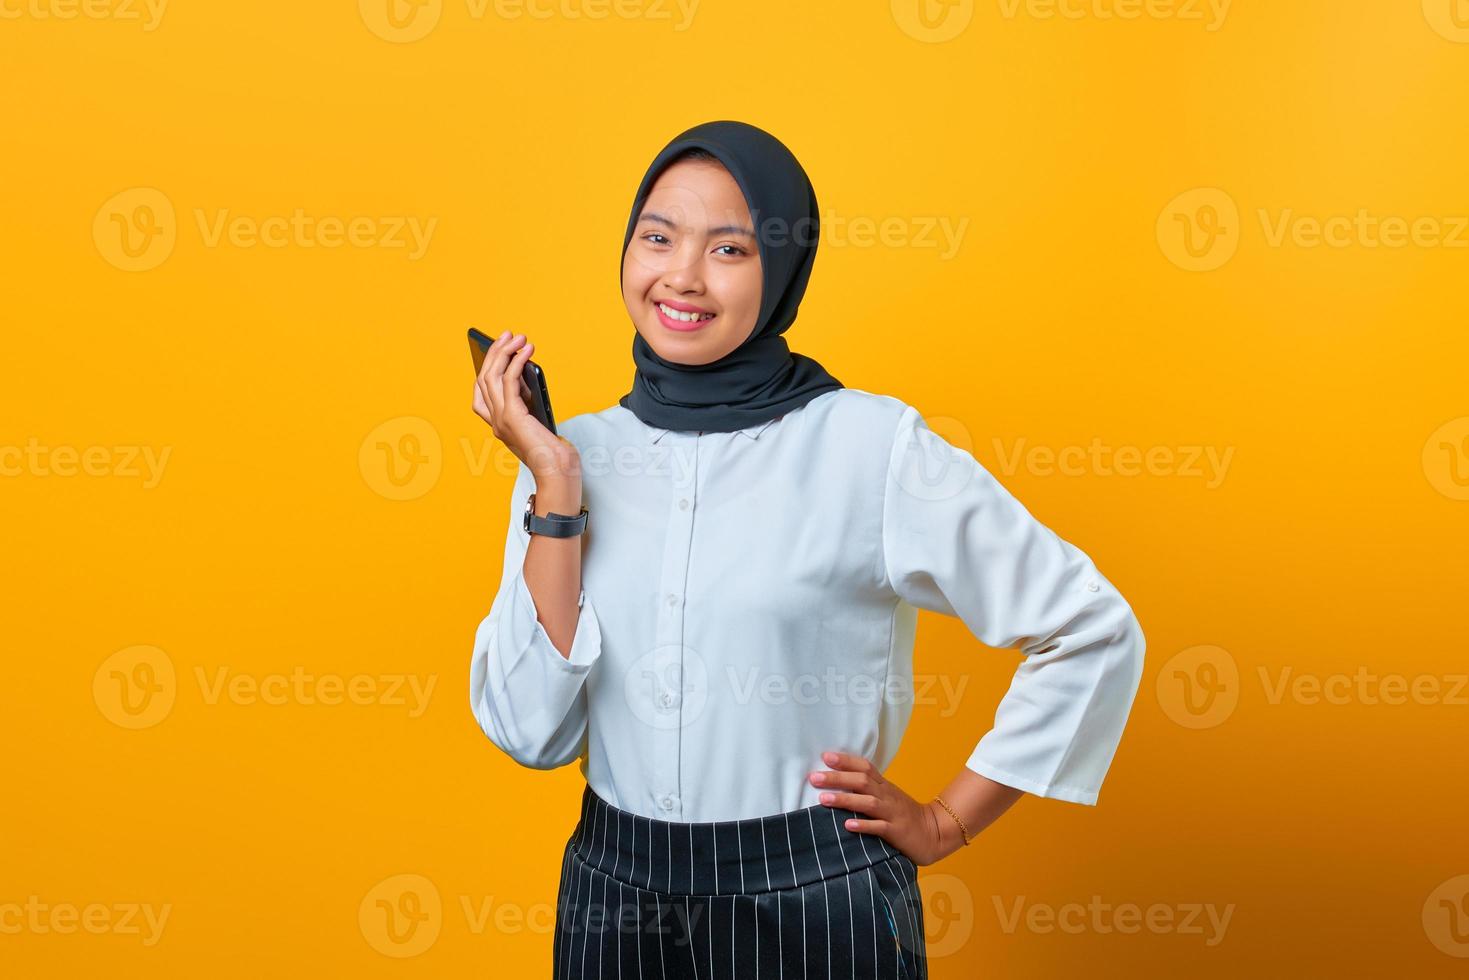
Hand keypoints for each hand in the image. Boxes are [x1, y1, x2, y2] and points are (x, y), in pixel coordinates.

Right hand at [472, 330, 577, 480]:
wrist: (557, 472)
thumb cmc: (553, 454)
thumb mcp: (536, 423)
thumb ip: (527, 404)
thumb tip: (525, 376)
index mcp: (498, 426)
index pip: (480, 394)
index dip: (486, 369)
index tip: (499, 350)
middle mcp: (495, 422)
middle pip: (484, 379)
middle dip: (493, 354)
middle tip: (506, 335)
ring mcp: (501, 419)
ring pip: (492, 376)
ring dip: (504, 352)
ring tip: (517, 337)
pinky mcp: (513, 415)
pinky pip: (510, 380)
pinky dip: (516, 361)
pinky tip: (527, 351)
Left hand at [810, 751, 955, 866]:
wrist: (934, 832)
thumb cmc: (904, 814)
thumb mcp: (888, 796)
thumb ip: (868, 788)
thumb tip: (838, 781)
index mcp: (884, 786)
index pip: (865, 767)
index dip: (846, 761)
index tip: (825, 756)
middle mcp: (887, 796)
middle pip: (862, 782)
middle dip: (837, 778)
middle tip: (814, 777)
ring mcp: (892, 813)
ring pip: (868, 803)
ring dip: (845, 800)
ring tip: (824, 799)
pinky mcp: (897, 832)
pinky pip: (879, 828)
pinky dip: (864, 825)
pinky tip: (848, 825)